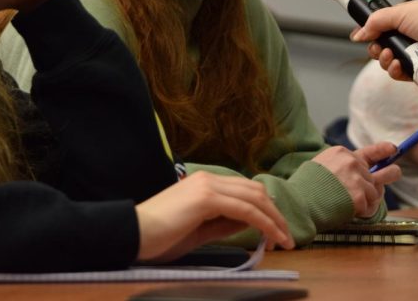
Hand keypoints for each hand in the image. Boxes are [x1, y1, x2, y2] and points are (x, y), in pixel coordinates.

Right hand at [135, 172, 293, 261]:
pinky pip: (245, 209)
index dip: (264, 210)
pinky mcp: (206, 197)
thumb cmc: (158, 237)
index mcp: (205, 183)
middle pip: (255, 191)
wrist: (132, 234)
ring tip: (284, 239)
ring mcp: (208, 185)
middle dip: (275, 214)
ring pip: (254, 198)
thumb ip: (222, 224)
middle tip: (286, 237)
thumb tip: (248, 224)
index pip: (245, 190)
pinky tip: (270, 236)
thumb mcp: (198, 231)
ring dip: (273, 219)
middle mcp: (209, 178)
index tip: (275, 232)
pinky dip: (263, 222)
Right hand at [312, 143, 399, 217]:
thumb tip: (363, 173)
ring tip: (350, 205)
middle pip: (380, 172)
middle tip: (396, 173)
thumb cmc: (305, 188)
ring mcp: (357, 179)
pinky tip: (349, 212)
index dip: (384, 150)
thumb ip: (341, 167)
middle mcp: (352, 162)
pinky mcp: (359, 196)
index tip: (394, 149)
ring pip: (375, 192)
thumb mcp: (321, 166)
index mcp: (342, 153)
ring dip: (367, 200)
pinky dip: (362, 212)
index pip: (370, 151)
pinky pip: (370, 206)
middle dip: (387, 176)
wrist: (297, 203)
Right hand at [352, 0, 417, 79]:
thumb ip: (376, 21)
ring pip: (391, 63)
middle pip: (383, 47)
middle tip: (381, 49)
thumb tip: (359, 33)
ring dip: (386, 61)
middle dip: (377, 50)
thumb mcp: (402, 13)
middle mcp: (411, 37)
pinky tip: (400, 67)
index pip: (381, 27)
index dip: (370, 33)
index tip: (360, 37)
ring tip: (392, 57)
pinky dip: (397, 72)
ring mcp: (416, 54)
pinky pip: (402, 75)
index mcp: (406, 19)